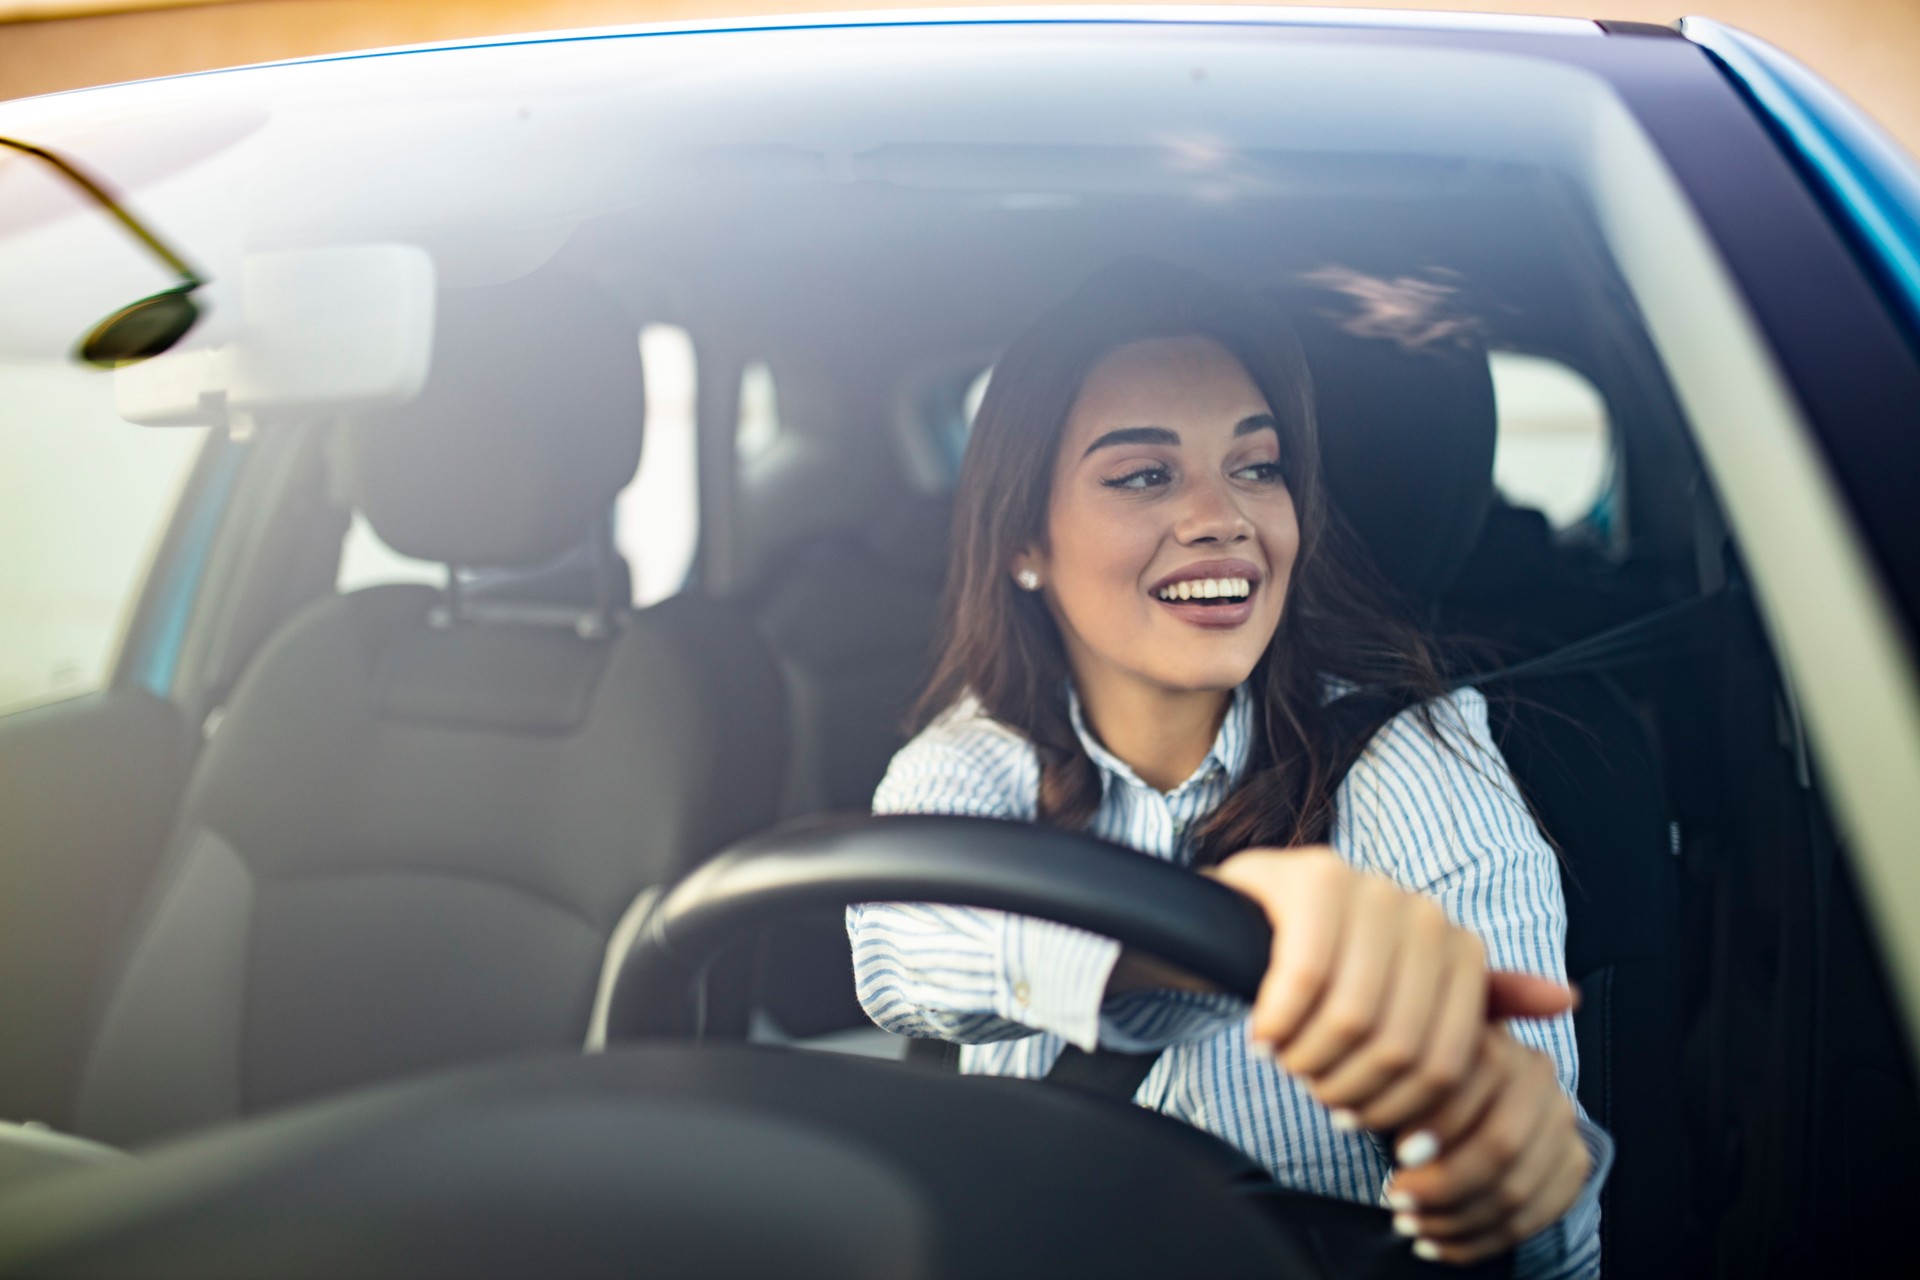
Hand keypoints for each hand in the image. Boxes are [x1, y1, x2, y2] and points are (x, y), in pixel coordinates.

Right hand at [1208, 846, 1572, 1134]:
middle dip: (1347, 1089)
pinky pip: (1304, 978)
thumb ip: (1479, 1005)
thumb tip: (1568, 1000)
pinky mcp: (1311, 880)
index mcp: (1456, 946)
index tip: (1358, 1118)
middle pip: (1398, 1047)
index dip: (1397, 1110)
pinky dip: (1279, 1022)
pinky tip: (1264, 1033)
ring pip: (1351, 1018)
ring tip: (1288, 1060)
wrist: (1249, 913)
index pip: (1445, 1064)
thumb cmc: (1334, 967)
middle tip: (1315, 1090)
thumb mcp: (1408, 994)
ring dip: (1309, 1058)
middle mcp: (1420, 911)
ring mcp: (1368, 888)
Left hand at [1384, 1028, 1589, 1263]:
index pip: (1473, 1087)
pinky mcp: (1573, 1162)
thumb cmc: (1432, 1081)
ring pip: (1514, 1189)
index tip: (1398, 1155)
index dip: (1435, 1126)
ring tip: (1409, 1225)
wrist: (1493, 1092)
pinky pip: (1533, 1216)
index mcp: (1494, 1040)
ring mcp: (1562, 1121)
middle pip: (1499, 1145)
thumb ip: (1392, 1071)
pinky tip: (1439, 1244)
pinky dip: (1480, 1240)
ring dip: (1454, 1218)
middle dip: (1443, 1183)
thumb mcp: (1413, 1059)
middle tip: (1396, 1201)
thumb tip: (1340, 1105)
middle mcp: (1538, 1076)